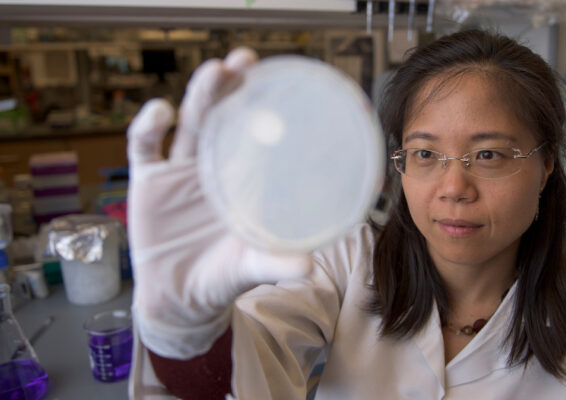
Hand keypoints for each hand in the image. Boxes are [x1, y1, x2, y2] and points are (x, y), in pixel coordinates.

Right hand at [127, 48, 312, 357]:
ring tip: (217, 72)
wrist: (179, 301)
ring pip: (188, 123)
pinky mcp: (147, 182)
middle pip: (220, 117)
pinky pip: (144, 146)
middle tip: (245, 62)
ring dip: (200, 95)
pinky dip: (149, 126)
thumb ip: (274, 264)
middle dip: (230, 87)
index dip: (262, 107)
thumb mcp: (249, 268)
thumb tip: (309, 266)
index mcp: (240, 181)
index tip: (280, 82)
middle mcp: (212, 168)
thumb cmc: (221, 278)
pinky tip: (162, 113)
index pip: (252, 134)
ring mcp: (179, 171)